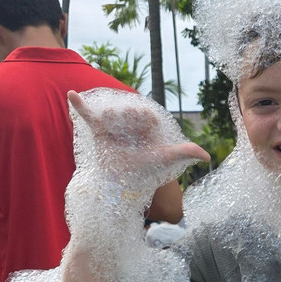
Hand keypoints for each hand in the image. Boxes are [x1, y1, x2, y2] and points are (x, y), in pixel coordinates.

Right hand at [67, 90, 208, 179]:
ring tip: (113, 126)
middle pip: (128, 110)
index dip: (145, 117)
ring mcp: (112, 129)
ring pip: (111, 111)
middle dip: (128, 115)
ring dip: (112, 115)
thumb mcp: (164, 158)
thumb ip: (184, 153)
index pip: (146, 113)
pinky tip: (72, 94)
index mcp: (145, 130)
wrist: (121, 187)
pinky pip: (87, 116)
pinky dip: (79, 106)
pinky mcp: (97, 132)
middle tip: (127, 130)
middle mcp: (129, 128)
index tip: (145, 125)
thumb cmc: (144, 174)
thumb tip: (208, 156)